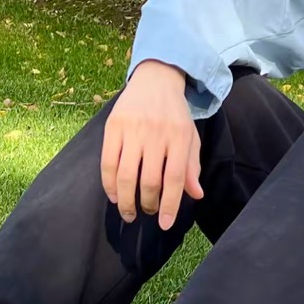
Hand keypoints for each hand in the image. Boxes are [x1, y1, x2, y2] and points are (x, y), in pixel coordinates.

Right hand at [100, 59, 203, 230]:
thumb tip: (196, 195)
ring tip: (130, 212)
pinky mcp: (113, 126)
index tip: (165, 224)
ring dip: (126, 201)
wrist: (156, 79)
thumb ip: (191, 166)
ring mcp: (133, 129)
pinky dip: (109, 185)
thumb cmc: (175, 114)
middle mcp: (156, 134)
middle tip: (147, 212)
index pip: (174, 178)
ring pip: (125, 175)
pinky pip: (107, 162)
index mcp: (179, 137)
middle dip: (147, 205)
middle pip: (149, 181)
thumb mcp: (190, 136)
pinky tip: (114, 196)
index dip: (170, 205)